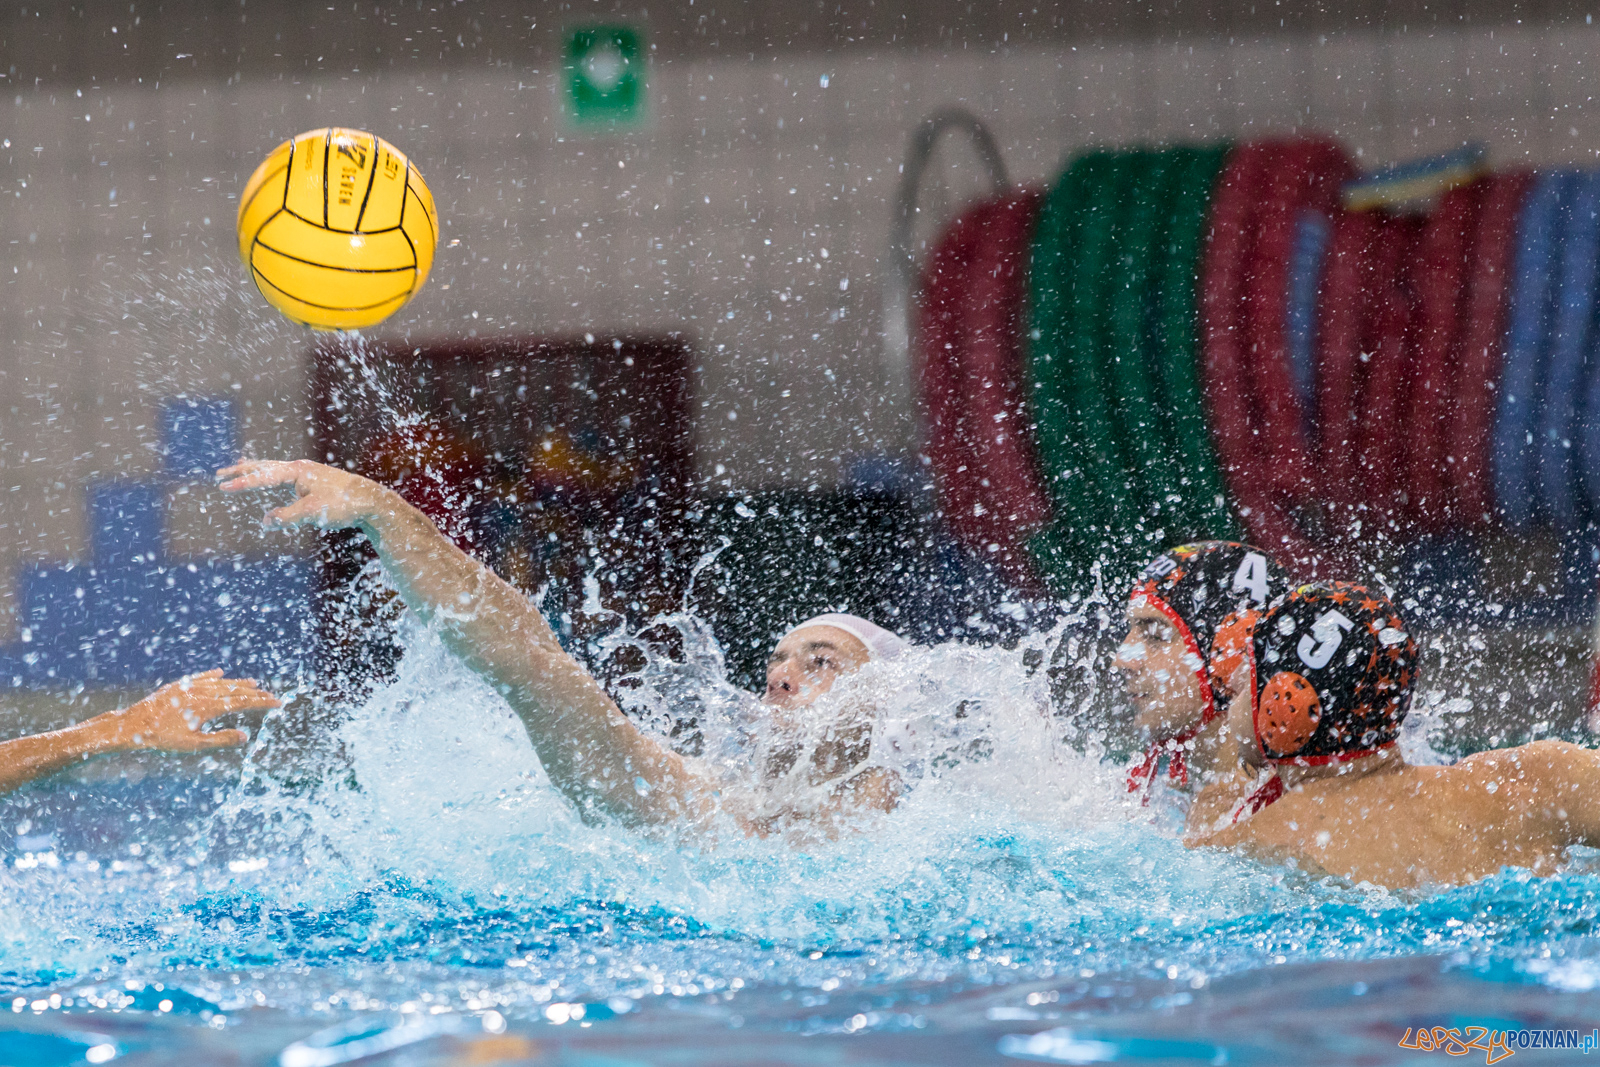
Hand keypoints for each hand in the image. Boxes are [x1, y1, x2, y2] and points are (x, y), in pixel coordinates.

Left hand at [108, 669, 280, 751]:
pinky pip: (199, 678)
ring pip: (218, 682)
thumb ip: (221, 740)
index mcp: (208, 706)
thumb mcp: (193, 745)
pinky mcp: (176, 687)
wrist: (131, 726)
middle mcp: (201, 692)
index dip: (261, 703)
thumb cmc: (161, 739)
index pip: (242, 702)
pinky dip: (212, 675)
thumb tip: (246, 737)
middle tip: (270, 695)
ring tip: (252, 683)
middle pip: (234, 690)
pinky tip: (220, 672)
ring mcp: (188, 687)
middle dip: (254, 693)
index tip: (278, 703)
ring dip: (237, 683)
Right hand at [216, 459, 393, 530]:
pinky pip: (285, 477)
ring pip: (275, 470)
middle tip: (219, 475)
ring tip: (239, 469)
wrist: (372, 502)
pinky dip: (271, 478)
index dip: (242, 483)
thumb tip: (264, 520)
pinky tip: (271, 482)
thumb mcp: (312, 513)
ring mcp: (307, 474)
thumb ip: (286, 517)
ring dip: (255, 471)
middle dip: (242, 472)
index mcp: (297, 471)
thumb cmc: (343, 505)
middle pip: (265, 467)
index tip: (221, 487)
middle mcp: (300, 469)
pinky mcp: (313, 482)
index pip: (263, 476)